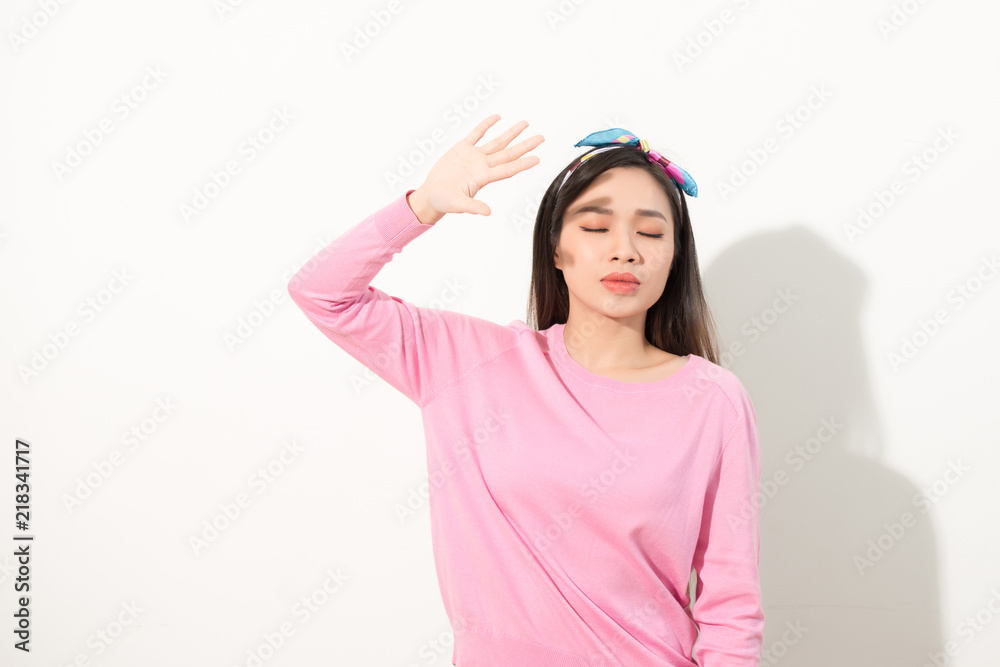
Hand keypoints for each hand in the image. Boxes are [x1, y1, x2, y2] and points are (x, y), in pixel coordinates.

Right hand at [407, 114, 543, 223]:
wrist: (432, 194)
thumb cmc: (444, 201)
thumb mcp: (458, 204)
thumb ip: (472, 207)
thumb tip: (487, 212)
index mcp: (483, 177)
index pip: (507, 169)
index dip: (522, 164)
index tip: (537, 159)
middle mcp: (482, 166)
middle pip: (508, 153)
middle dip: (525, 145)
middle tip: (541, 138)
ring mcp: (473, 156)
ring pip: (496, 142)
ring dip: (511, 133)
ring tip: (526, 124)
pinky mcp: (462, 148)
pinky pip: (477, 134)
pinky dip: (486, 125)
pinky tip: (497, 117)